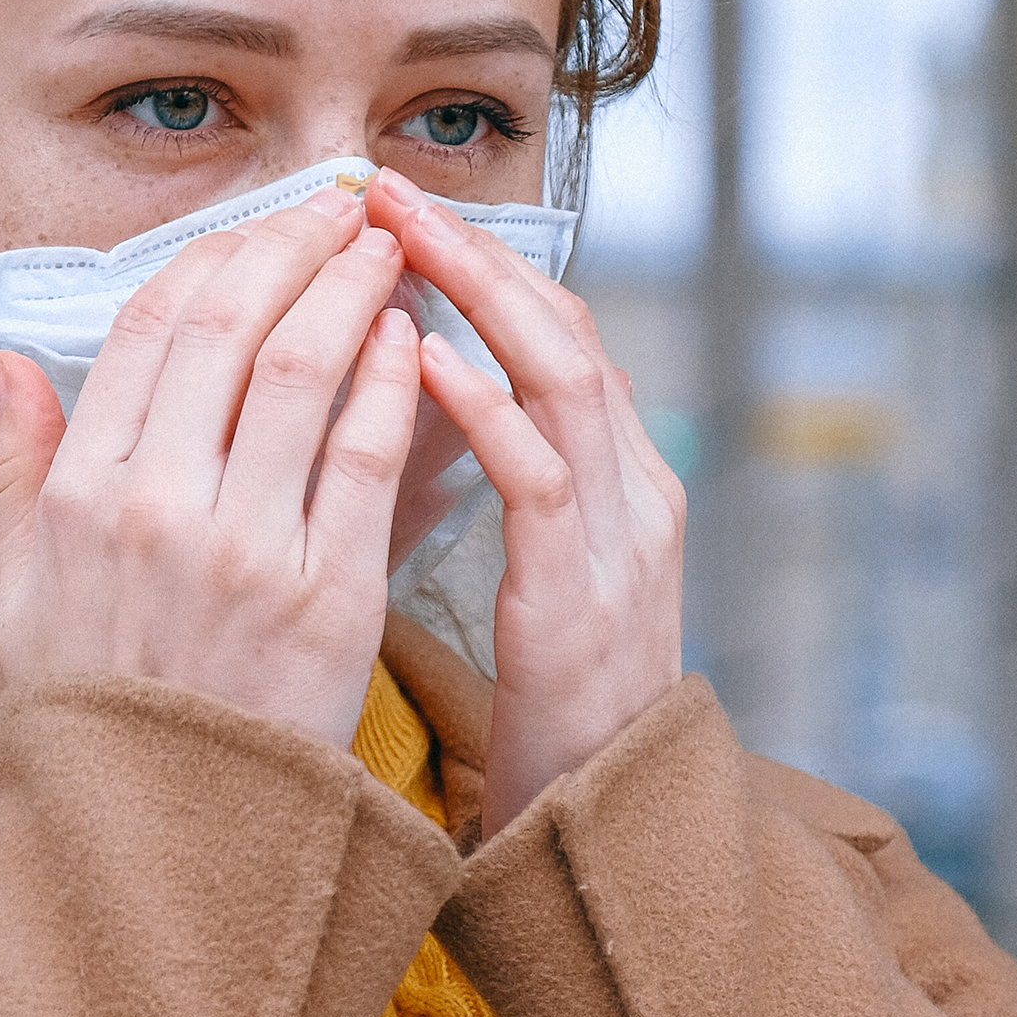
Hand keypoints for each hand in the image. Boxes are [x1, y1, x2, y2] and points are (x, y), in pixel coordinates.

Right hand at [0, 185, 420, 748]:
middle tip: (343, 206)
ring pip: (305, 369)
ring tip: (388, 253)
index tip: (264, 223)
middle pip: (231, 324)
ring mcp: (241, 548)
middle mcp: (153, 504)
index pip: (149, 326)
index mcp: (80, 490)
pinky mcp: (325, 595)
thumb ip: (15, 466)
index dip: (216, 254)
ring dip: (353, 290)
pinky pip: (365, 457)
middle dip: (294, 244)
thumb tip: (4, 363)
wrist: (158, 841)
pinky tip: (412, 342)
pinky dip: (393, 382)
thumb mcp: (23, 587)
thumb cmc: (97, 708)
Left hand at [366, 166, 684, 824]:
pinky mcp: (586, 599)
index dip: (476, 259)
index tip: (393, 202)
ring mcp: (619, 540)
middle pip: (560, 329)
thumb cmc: (546, 698)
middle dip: (474, 251)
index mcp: (612, 477)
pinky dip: (485, 413)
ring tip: (402, 237)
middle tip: (386, 186)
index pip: (548, 330)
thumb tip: (415, 386)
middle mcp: (630, 489)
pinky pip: (540, 483)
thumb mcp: (529, 568)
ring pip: (564, 380)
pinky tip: (426, 365)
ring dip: (480, 301)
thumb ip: (498, 479)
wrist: (604, 830)